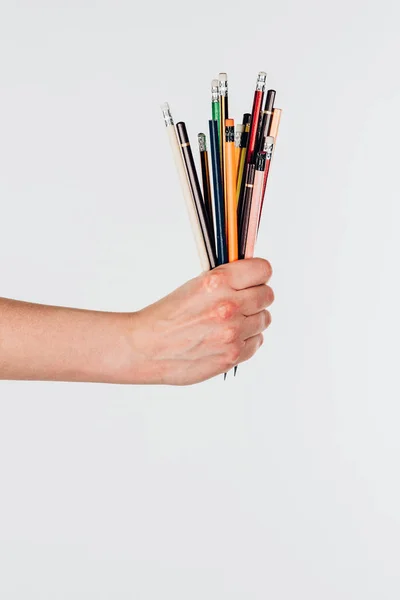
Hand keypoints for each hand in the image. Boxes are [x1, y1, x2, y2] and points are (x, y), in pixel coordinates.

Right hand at [129, 258, 273, 384]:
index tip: (253, 278)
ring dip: (252, 319)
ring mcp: (232, 333)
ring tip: (230, 322)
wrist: (146, 348)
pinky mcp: (232, 355)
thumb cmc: (167, 316)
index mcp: (217, 282)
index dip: (258, 274)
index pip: (263, 270)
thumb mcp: (195, 285)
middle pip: (267, 295)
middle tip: (242, 300)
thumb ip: (226, 280)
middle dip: (256, 296)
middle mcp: (228, 306)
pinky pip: (257, 341)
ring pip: (264, 319)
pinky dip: (246, 339)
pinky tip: (227, 338)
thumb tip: (253, 276)